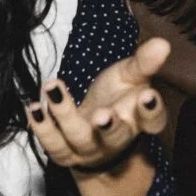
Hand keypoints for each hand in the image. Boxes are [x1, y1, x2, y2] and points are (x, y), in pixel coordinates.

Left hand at [26, 37, 169, 173]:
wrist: (96, 131)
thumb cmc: (117, 97)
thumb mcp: (131, 76)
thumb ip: (144, 62)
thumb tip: (162, 43)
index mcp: (138, 120)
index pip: (152, 121)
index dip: (151, 110)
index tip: (147, 95)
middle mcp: (116, 138)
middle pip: (114, 136)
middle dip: (107, 126)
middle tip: (101, 115)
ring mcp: (89, 148)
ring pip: (78, 137)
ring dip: (64, 115)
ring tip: (52, 87)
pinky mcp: (65, 152)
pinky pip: (52, 145)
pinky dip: (41, 127)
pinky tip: (33, 106)